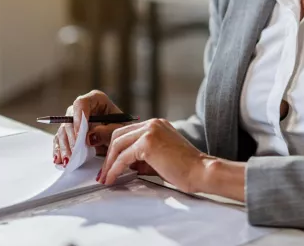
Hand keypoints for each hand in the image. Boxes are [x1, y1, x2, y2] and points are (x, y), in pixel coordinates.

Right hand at [53, 90, 122, 165]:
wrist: (121, 138)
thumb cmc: (122, 129)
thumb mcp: (119, 130)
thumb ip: (107, 132)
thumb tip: (89, 137)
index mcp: (96, 99)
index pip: (81, 103)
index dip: (78, 118)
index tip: (80, 134)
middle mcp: (83, 108)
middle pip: (70, 118)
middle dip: (72, 137)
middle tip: (75, 152)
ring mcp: (75, 120)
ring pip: (63, 130)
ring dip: (65, 146)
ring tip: (69, 160)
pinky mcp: (70, 132)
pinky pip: (60, 140)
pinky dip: (60, 150)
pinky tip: (61, 160)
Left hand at [98, 118, 212, 192]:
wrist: (200, 170)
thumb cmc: (185, 167)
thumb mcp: (160, 157)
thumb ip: (142, 157)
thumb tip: (126, 164)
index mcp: (156, 124)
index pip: (128, 131)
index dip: (115, 148)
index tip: (108, 163)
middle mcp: (153, 123)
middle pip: (119, 134)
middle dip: (108, 154)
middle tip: (103, 172)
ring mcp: (150, 131)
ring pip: (118, 144)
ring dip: (109, 163)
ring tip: (105, 178)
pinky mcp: (148, 143)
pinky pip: (124, 157)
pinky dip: (115, 168)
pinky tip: (112, 178)